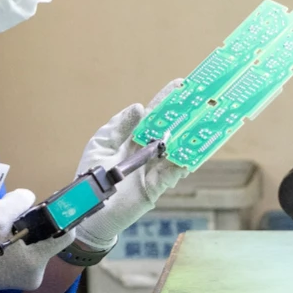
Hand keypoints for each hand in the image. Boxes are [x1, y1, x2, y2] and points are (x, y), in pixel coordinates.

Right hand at [0, 188, 72, 292]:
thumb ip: (20, 200)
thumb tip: (30, 199)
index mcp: (37, 260)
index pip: (66, 234)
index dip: (61, 216)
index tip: (49, 205)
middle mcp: (37, 272)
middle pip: (47, 236)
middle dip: (32, 222)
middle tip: (10, 217)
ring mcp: (27, 277)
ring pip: (34, 242)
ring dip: (21, 230)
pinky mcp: (17, 277)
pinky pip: (24, 251)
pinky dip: (15, 241)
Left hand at [72, 80, 188, 251]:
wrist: (87, 207)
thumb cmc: (91, 174)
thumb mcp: (101, 143)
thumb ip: (119, 126)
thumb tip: (139, 107)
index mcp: (135, 136)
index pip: (155, 114)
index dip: (168, 100)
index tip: (182, 85)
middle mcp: (148, 150)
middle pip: (171, 130)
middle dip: (187, 116)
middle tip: (205, 103)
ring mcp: (153, 169)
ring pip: (177, 152)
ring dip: (190, 140)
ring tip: (205, 127)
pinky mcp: (154, 188)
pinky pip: (172, 175)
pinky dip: (182, 166)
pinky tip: (190, 157)